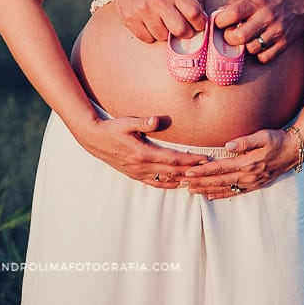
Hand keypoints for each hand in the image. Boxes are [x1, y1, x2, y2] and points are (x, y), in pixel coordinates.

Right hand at [73, 115, 209, 187]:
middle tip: (209, 168)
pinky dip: (169, 185)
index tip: (204, 158)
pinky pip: (156, 184)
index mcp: (142, 153)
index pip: (173, 159)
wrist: (94, 140)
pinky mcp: (135, 175)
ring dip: (183, 180)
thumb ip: (142, 122)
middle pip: (173, 172)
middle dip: (192, 171)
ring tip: (199, 178)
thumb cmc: (112, 128)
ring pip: (166, 181)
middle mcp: (142, 167)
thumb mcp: (126, 122)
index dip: (190, 160)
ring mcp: (138, 173)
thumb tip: (157, 120)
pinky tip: (178, 183)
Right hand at [107, 0, 206, 42]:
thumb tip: (204, 14)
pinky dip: (151, 35)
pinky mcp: (130, 20)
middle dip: (185, 33)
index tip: (197, 24)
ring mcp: (143, 12)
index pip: (194, 13)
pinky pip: (147, 38)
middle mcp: (159, 2)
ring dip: (166, 33)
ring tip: (162, 23)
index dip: (200, 23)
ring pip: (163, 37)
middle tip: (182, 29)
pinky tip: (150, 24)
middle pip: (180, 30)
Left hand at [179, 128, 300, 199]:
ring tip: (191, 191)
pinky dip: (222, 195)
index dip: (204, 170)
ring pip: (225, 188)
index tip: (189, 171)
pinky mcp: (255, 184)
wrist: (295, 151)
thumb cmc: (278, 139)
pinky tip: (210, 196)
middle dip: (200, 182)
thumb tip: (228, 145)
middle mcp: (249, 175)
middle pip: (219, 181)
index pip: (221, 168)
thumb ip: (245, 141)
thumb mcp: (263, 135)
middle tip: (183, 183)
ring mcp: (252, 182)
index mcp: (248, 163)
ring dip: (207, 190)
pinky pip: (235, 192)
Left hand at [213, 0, 303, 63]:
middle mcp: (268, 16)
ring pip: (251, 49)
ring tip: (247, 37)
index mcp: (258, 0)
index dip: (220, 21)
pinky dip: (259, 53)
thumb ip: (234, 2)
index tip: (220, 22)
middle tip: (231, 33)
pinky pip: (264, 57)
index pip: (231, 14)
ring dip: (245, 45)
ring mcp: (277, 31)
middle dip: (229, 37)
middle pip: (239, 37)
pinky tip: (259, 43)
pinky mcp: (285, 43)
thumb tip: (217, 16)